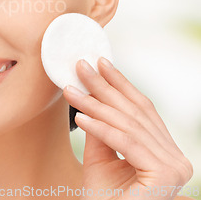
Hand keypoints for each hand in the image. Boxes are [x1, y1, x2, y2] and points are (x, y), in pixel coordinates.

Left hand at [63, 57, 193, 199]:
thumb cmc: (105, 198)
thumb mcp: (100, 156)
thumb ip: (100, 128)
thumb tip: (90, 94)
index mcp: (166, 151)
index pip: (141, 109)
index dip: (120, 83)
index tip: (101, 62)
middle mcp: (177, 158)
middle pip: (133, 113)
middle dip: (104, 87)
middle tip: (80, 66)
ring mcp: (175, 168)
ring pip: (126, 125)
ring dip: (94, 104)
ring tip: (71, 90)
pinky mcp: (164, 176)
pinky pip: (125, 143)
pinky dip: (101, 128)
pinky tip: (80, 117)